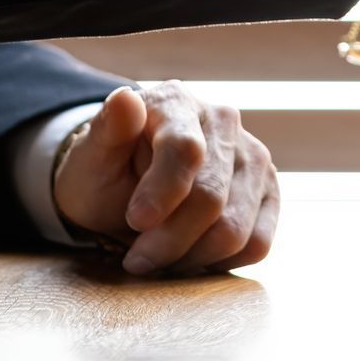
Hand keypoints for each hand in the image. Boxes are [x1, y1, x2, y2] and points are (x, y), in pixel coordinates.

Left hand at [53, 82, 278, 276]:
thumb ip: (106, 131)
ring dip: (191, 257)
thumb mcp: (91, 156)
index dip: (163, 192)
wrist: (129, 187)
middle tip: (137, 260)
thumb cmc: (107, 172)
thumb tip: (124, 98)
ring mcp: (253, 156)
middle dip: (168, 241)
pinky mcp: (268, 191)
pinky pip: (257, 244)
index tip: (135, 221)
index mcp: (177, 102)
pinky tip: (190, 255)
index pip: (185, 149)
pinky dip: (220, 262)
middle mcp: (225, 121)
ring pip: (235, 228)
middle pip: (210, 198)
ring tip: (160, 258)